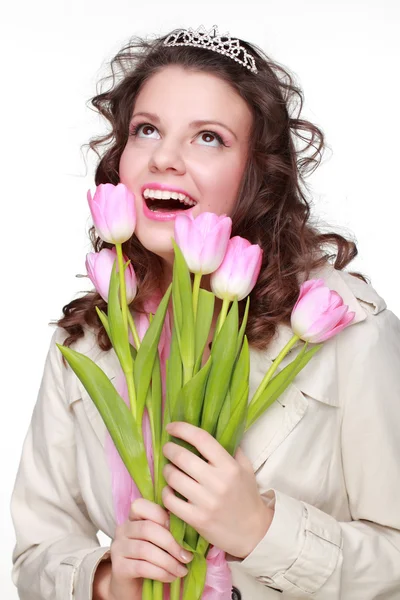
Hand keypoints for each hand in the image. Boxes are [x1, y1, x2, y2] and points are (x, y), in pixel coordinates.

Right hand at [106, 498, 193, 599]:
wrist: (132, 587)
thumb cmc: (152, 560)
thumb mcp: (160, 541)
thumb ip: (167, 530)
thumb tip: (190, 527)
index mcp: (133, 518)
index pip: (141, 506)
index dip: (162, 515)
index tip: (180, 531)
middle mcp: (122, 530)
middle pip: (147, 528)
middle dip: (171, 543)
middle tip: (187, 556)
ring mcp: (118, 548)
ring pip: (145, 549)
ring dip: (168, 561)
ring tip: (182, 570)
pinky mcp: (118, 568)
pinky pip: (142, 567)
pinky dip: (161, 572)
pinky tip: (171, 577)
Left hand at [162, 422, 273, 558]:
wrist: (254, 532)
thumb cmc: (247, 496)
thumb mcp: (245, 468)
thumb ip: (232, 449)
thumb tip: (215, 430)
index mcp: (229, 466)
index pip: (202, 439)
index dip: (183, 429)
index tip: (172, 426)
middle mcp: (218, 482)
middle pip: (183, 457)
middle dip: (169, 449)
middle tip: (167, 448)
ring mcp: (206, 502)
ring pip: (174, 478)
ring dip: (167, 470)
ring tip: (169, 469)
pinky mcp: (197, 519)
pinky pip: (171, 501)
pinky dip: (166, 493)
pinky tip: (169, 490)